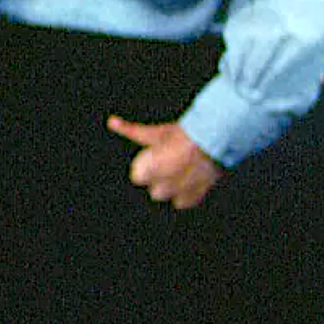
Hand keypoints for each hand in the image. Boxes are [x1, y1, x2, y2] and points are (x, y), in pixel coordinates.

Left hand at [105, 116, 223, 209]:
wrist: (212, 140)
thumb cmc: (181, 134)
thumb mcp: (155, 132)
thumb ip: (131, 131)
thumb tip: (111, 121)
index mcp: (147, 171)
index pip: (138, 178)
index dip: (148, 167)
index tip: (157, 158)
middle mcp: (161, 186)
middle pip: (155, 191)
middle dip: (161, 180)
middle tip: (173, 163)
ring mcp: (178, 193)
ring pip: (169, 197)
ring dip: (173, 189)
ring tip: (184, 172)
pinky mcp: (194, 197)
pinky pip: (184, 202)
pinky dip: (187, 194)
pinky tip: (192, 180)